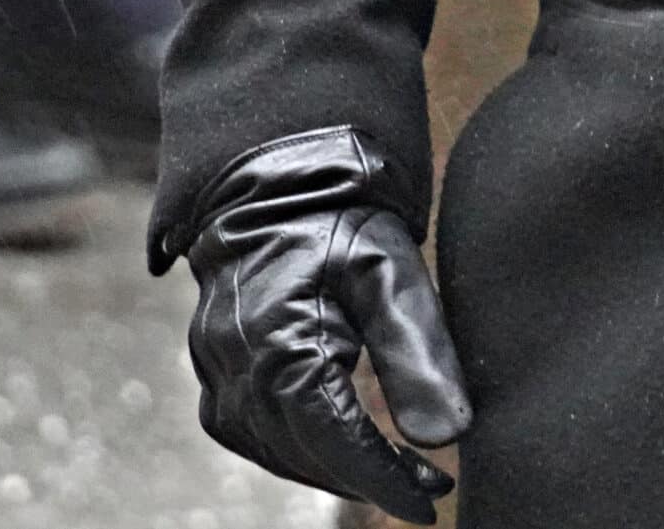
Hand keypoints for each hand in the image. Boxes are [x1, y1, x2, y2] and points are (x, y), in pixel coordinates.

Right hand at [182, 127, 471, 524]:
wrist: (278, 167)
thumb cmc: (341, 212)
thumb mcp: (391, 269)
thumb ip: (419, 351)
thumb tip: (451, 437)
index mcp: (279, 341)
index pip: (335, 440)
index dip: (386, 480)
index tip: (434, 501)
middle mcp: (234, 364)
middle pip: (304, 452)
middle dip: (368, 478)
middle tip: (430, 487)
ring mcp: (214, 367)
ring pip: (274, 449)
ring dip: (333, 469)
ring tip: (396, 473)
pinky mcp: (213, 365)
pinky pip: (251, 431)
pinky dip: (297, 449)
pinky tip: (340, 448)